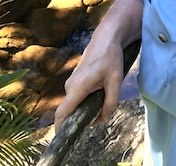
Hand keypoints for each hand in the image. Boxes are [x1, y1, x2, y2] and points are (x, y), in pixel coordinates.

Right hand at [53, 0, 142, 131]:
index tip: (63, 138)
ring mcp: (71, 82)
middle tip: (99, 117)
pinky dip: (86, 101)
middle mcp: (70, 86)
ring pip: (75, 103)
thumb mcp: (116, 81)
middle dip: (81, 119)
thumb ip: (110, 103)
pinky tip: (100, 95)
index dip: (60, 128)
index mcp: (78, 87)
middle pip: (70, 111)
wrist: (107, 37)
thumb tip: (102, 119)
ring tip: (103, 101)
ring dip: (86, 108)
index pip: (62, 112)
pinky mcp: (75, 80)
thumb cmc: (111, 57)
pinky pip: (77, 96)